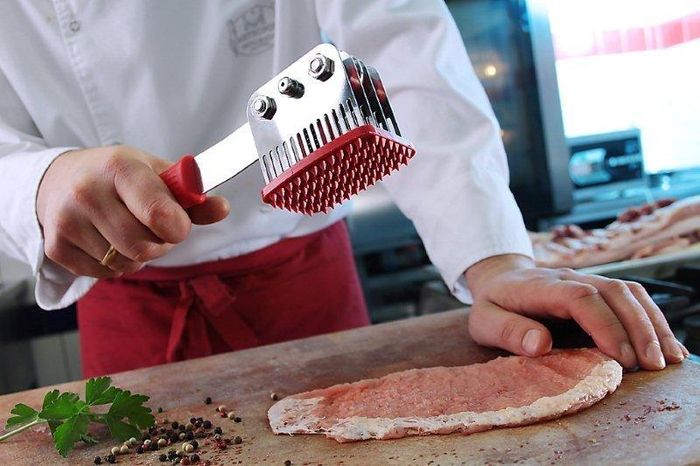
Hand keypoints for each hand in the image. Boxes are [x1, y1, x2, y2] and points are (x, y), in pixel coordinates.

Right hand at [37, 145, 228, 277]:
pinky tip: (108, 240)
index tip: (179, 224)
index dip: (178, 227)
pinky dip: (116, 264)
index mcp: (119, 168)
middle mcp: (87, 193)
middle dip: (159, 244)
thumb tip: (223, 209)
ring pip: (125, 264)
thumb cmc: (119, 176)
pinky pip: (105, 274)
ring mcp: (66, 221)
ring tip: (129, 231)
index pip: (157, 212)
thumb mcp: (156, 173)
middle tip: (154, 228)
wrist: (59, 179)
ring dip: (138, 256)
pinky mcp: (56, 247)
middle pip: (143, 247)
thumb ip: (192, 196)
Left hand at [465, 254, 688, 369]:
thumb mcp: (484, 321)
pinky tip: (668, 346)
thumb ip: (508, 332)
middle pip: (613, 293)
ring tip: (668, 360)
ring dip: (652, 325)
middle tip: (652, 366)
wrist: (500, 278)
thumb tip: (539, 345)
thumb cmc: (493, 305)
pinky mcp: (599, 290)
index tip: (620, 357)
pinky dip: (653, 320)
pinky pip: (633, 298)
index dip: (604, 325)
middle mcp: (569, 278)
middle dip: (638, 329)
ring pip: (629, 293)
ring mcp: (587, 280)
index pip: (579, 297)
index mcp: (539, 286)